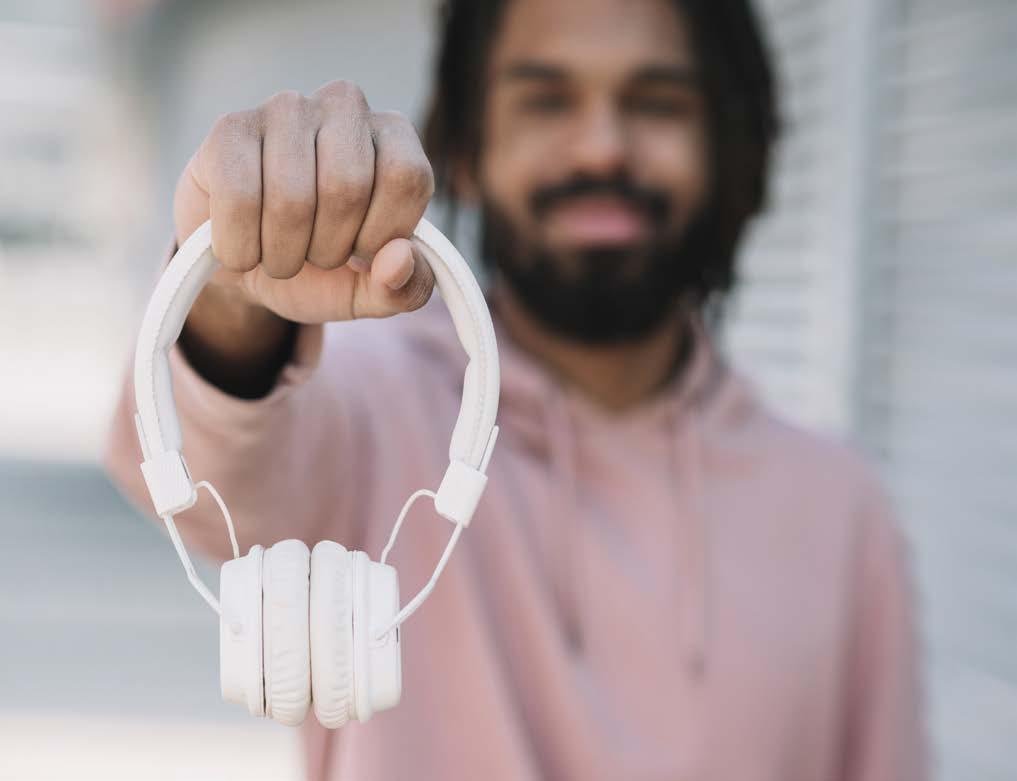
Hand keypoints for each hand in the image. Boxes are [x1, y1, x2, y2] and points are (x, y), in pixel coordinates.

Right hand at [173, 80, 435, 324]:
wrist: (251, 265)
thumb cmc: (322, 265)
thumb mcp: (373, 290)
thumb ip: (406, 287)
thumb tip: (400, 259)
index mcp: (393, 136)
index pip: (406, 177)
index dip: (381, 234)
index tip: (361, 255)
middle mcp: (343, 106)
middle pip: (347, 187)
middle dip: (329, 249)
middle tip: (316, 257)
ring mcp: (285, 109)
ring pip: (291, 198)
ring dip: (284, 255)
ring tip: (280, 255)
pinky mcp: (229, 128)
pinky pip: (239, 199)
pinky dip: (241, 248)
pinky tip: (244, 250)